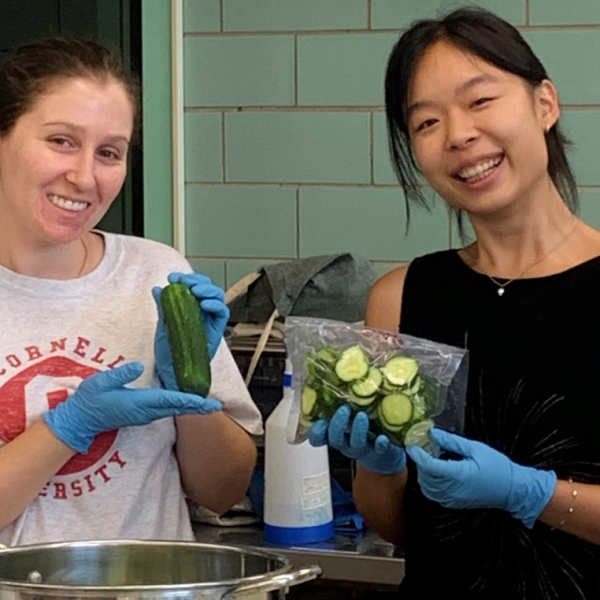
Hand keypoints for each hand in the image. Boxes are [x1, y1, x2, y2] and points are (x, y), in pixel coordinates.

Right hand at [42, 362, 221, 452]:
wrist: (80, 421)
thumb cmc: (89, 400)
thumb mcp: (100, 383)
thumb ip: (120, 375)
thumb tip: (137, 366)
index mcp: (139, 403)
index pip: (170, 400)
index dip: (190, 400)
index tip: (206, 401)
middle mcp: (146, 411)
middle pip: (178, 408)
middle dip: (198, 407)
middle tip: (218, 405)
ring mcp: (145, 414)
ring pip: (173, 410)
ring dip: (191, 406)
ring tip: (208, 403)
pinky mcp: (143, 414)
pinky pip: (166, 410)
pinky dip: (180, 405)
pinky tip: (188, 400)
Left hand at [153, 272, 228, 389]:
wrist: (173, 374)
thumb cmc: (169, 352)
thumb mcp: (163, 325)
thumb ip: (163, 307)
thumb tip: (157, 288)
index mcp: (190, 308)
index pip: (194, 287)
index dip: (186, 278)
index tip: (172, 278)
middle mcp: (203, 312)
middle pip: (208, 288)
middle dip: (197, 280)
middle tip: (184, 282)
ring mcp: (210, 321)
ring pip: (217, 297)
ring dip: (207, 289)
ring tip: (195, 291)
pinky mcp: (217, 331)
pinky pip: (223, 313)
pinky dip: (216, 305)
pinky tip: (204, 304)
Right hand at [309, 405, 405, 475]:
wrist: (384, 454)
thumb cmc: (363, 430)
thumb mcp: (350, 419)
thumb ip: (342, 405)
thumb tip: (335, 378)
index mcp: (336, 434)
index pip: (319, 437)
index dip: (316, 432)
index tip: (320, 420)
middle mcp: (347, 443)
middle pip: (335, 438)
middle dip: (338, 424)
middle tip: (344, 409)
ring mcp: (362, 449)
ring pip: (356, 442)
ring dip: (358, 429)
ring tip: (362, 415)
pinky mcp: (380, 452)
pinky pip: (378, 450)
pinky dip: (380, 444)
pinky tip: (382, 437)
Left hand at [406, 428, 556, 527]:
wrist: (513, 490)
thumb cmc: (497, 467)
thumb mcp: (475, 448)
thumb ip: (451, 442)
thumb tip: (433, 433)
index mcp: (458, 475)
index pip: (428, 466)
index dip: (417, 454)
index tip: (411, 443)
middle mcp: (452, 490)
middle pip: (425, 477)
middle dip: (420, 461)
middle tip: (423, 447)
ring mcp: (453, 499)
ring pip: (427, 488)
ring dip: (423, 473)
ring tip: (430, 458)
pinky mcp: (454, 503)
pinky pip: (434, 494)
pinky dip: (430, 483)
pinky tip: (437, 471)